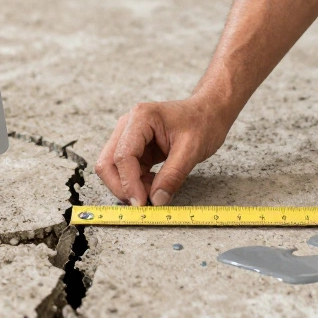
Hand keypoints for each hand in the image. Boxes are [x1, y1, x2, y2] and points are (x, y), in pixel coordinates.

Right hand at [95, 98, 230, 206]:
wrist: (208, 112)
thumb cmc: (202, 122)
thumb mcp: (192, 150)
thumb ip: (173, 176)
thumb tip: (157, 201)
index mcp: (141, 118)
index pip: (123, 155)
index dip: (129, 182)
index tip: (141, 203)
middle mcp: (129, 125)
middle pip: (108, 162)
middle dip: (121, 186)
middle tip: (141, 204)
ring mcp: (130, 137)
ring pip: (114, 169)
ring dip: (129, 187)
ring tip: (154, 194)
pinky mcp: (136, 148)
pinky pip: (128, 171)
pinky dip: (137, 184)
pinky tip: (155, 186)